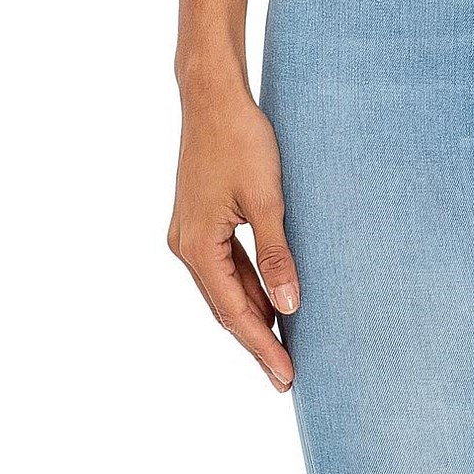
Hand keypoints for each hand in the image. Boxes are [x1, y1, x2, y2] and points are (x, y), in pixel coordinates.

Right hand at [167, 84, 299, 392]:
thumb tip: (288, 307)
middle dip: (258, 339)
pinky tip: (268, 296)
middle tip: (287, 373)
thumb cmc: (241, 140)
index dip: (262, 346)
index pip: (234, 312)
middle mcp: (185, 246)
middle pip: (226, 305)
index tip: (286, 376)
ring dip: (253, 312)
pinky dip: (246, 284)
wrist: (213, 97)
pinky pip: (224, 264)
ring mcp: (189, 232)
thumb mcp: (267, 199)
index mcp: (198, 247)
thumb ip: (275, 255)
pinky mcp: (198, 218)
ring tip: (283, 343)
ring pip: (224, 285)